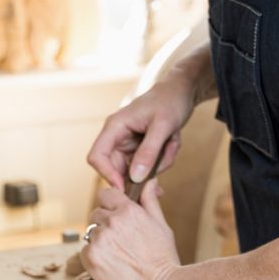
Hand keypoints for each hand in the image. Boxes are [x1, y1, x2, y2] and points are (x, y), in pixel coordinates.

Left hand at [81, 180, 179, 279]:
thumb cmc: (162, 257)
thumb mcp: (160, 223)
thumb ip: (149, 200)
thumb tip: (149, 181)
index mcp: (129, 210)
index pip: (106, 194)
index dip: (110, 201)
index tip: (114, 210)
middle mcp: (112, 221)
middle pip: (97, 212)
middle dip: (105, 221)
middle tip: (118, 236)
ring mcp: (99, 240)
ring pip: (91, 231)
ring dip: (100, 238)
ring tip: (116, 251)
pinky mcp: (91, 258)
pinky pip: (85, 249)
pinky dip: (94, 255)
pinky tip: (109, 261)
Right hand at [87, 70, 195, 189]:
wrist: (181, 91)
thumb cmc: (170, 100)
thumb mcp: (162, 126)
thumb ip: (149, 151)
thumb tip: (135, 178)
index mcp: (115, 127)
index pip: (97, 157)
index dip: (107, 175)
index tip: (126, 188)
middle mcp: (118, 136)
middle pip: (119, 169)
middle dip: (144, 170)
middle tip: (165, 159)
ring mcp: (129, 143)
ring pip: (138, 169)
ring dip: (158, 162)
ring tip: (172, 142)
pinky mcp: (141, 148)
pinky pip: (149, 165)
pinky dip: (163, 159)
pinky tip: (172, 143)